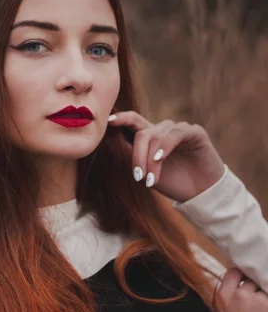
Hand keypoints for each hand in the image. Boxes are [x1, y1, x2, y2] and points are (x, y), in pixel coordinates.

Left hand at [107, 110, 224, 202]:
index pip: (133, 121)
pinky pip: (175, 134)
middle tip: (137, 176)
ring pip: (156, 136)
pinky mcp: (194, 132)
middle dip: (136, 155)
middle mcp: (163, 130)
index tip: (109, 122)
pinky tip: (159, 158)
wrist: (202, 193)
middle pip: (142, 132)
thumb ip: (133, 156)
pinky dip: (165, 146)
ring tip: (150, 180)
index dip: (121, 118)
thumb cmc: (173, 182)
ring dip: (150, 159)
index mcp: (151, 137)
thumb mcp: (148, 172)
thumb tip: (114, 143)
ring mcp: (178, 130)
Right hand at [217, 268, 267, 311]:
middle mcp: (240, 295)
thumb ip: (228, 294)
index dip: (240, 276)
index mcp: (224, 295)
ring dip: (262, 297)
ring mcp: (258, 301)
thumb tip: (237, 281)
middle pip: (250, 280)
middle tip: (253, 301)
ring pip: (263, 290)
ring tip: (260, 311)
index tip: (243, 281)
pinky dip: (266, 304)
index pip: (234, 272)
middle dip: (252, 289)